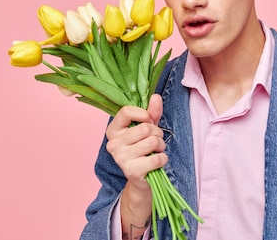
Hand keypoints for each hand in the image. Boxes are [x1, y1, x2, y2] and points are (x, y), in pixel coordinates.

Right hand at [105, 94, 167, 229]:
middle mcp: (113, 143)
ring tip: (156, 151)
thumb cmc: (143, 150)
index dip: (144, 114)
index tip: (149, 121)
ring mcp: (121, 158)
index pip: (126, 111)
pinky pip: (157, 158)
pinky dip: (163, 159)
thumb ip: (151, 112)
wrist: (141, 179)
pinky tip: (157, 162)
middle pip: (144, 128)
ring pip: (152, 142)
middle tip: (155, 141)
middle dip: (157, 133)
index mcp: (113, 130)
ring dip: (161, 146)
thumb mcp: (147, 128)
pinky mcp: (132, 171)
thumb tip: (156, 96)